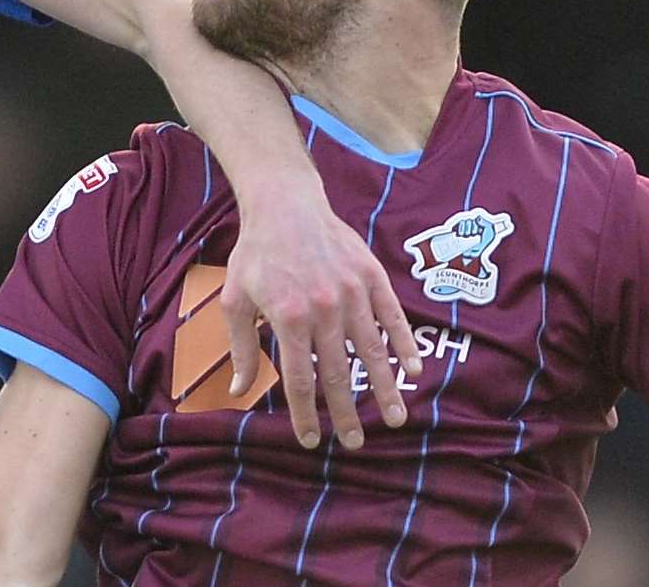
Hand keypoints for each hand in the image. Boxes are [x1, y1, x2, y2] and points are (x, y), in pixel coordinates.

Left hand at [221, 189, 421, 449]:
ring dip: (385, 389)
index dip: (305, 414)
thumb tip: (238, 390)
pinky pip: (393, 318)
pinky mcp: (372, 277)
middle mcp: (324, 309)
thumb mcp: (235, 299)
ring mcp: (353, 293)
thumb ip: (241, 346)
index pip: (298, 379)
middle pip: (338, 374)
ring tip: (394, 419)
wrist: (285, 205)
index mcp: (288, 318)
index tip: (311, 440)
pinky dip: (404, 345)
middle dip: (346, 413)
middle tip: (354, 444)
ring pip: (372, 352)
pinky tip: (413, 371)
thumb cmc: (255, 254)